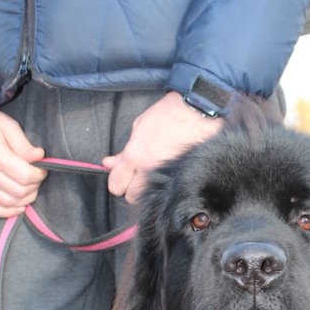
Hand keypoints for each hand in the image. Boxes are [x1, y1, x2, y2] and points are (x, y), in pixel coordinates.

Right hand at [0, 110, 47, 218]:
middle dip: (34, 185)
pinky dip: (10, 211)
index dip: (39, 174)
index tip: (42, 168)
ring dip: (26, 198)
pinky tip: (20, 206)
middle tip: (37, 177)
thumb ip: (22, 143)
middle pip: (20, 190)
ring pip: (10, 201)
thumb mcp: (5, 125)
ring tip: (30, 187)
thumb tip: (39, 156)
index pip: (25, 175)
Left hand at [103, 91, 223, 202]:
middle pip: (131, 196)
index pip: (116, 184)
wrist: (200, 112)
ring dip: (148, 190)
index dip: (117, 180)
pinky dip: (165, 186)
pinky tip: (167, 176)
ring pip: (149, 198)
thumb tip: (110, 164)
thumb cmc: (170, 113)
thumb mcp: (139, 126)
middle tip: (137, 174)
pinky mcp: (183, 178)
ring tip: (153, 175)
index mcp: (135, 156)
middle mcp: (149, 170)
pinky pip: (168, 191)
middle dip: (131, 187)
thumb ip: (123, 152)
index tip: (120, 175)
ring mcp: (167, 177)